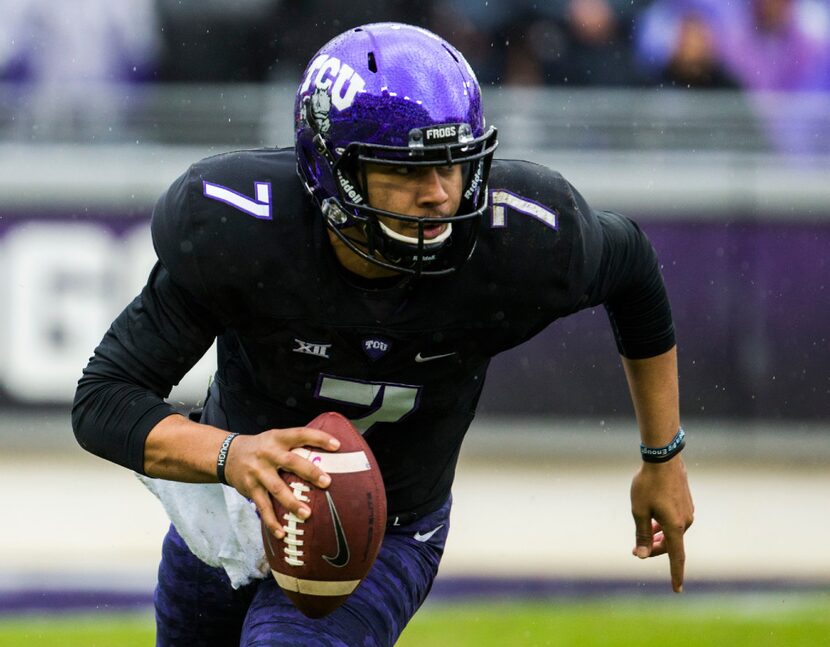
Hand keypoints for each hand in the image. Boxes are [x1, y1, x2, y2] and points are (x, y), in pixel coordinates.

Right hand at [223, 427, 339, 538]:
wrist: (228, 454)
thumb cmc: (262, 447)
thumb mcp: (276, 438)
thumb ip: (296, 445)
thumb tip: (328, 453)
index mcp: (278, 438)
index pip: (300, 434)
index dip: (318, 438)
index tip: (336, 445)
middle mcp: (267, 453)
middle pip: (290, 462)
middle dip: (309, 472)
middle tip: (326, 482)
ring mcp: (258, 472)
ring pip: (277, 488)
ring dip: (292, 503)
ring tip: (307, 514)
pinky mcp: (250, 488)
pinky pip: (263, 507)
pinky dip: (272, 521)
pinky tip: (281, 533)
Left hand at [630, 456, 693, 591]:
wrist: (663, 458)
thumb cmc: (648, 484)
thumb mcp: (639, 510)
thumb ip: (641, 534)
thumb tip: (641, 555)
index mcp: (675, 526)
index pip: (676, 557)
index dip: (675, 574)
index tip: (677, 589)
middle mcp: (685, 521)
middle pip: (671, 544)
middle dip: (654, 549)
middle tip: (635, 550)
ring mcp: (687, 512)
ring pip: (672, 532)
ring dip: (658, 537)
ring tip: (643, 535)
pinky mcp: (686, 503)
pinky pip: (675, 521)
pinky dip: (664, 526)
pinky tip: (653, 520)